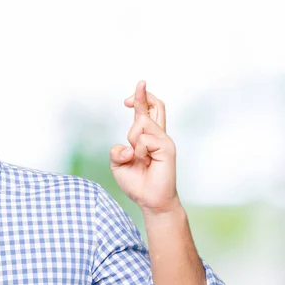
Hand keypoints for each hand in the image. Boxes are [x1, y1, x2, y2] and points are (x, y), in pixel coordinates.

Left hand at [110, 80, 179, 214]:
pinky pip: (143, 139)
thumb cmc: (136, 182)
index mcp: (148, 137)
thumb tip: (128, 146)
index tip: (127, 98)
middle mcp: (158, 135)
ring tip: (138, 158)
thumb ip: (117, 151)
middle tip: (139, 83)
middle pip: (155, 106)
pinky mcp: (167, 147)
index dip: (140, 99)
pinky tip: (145, 162)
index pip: (147, 112)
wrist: (150, 201)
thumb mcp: (118, 164)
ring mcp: (164, 140)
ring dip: (132, 139)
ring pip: (141, 123)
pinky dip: (138, 150)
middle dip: (143, 95)